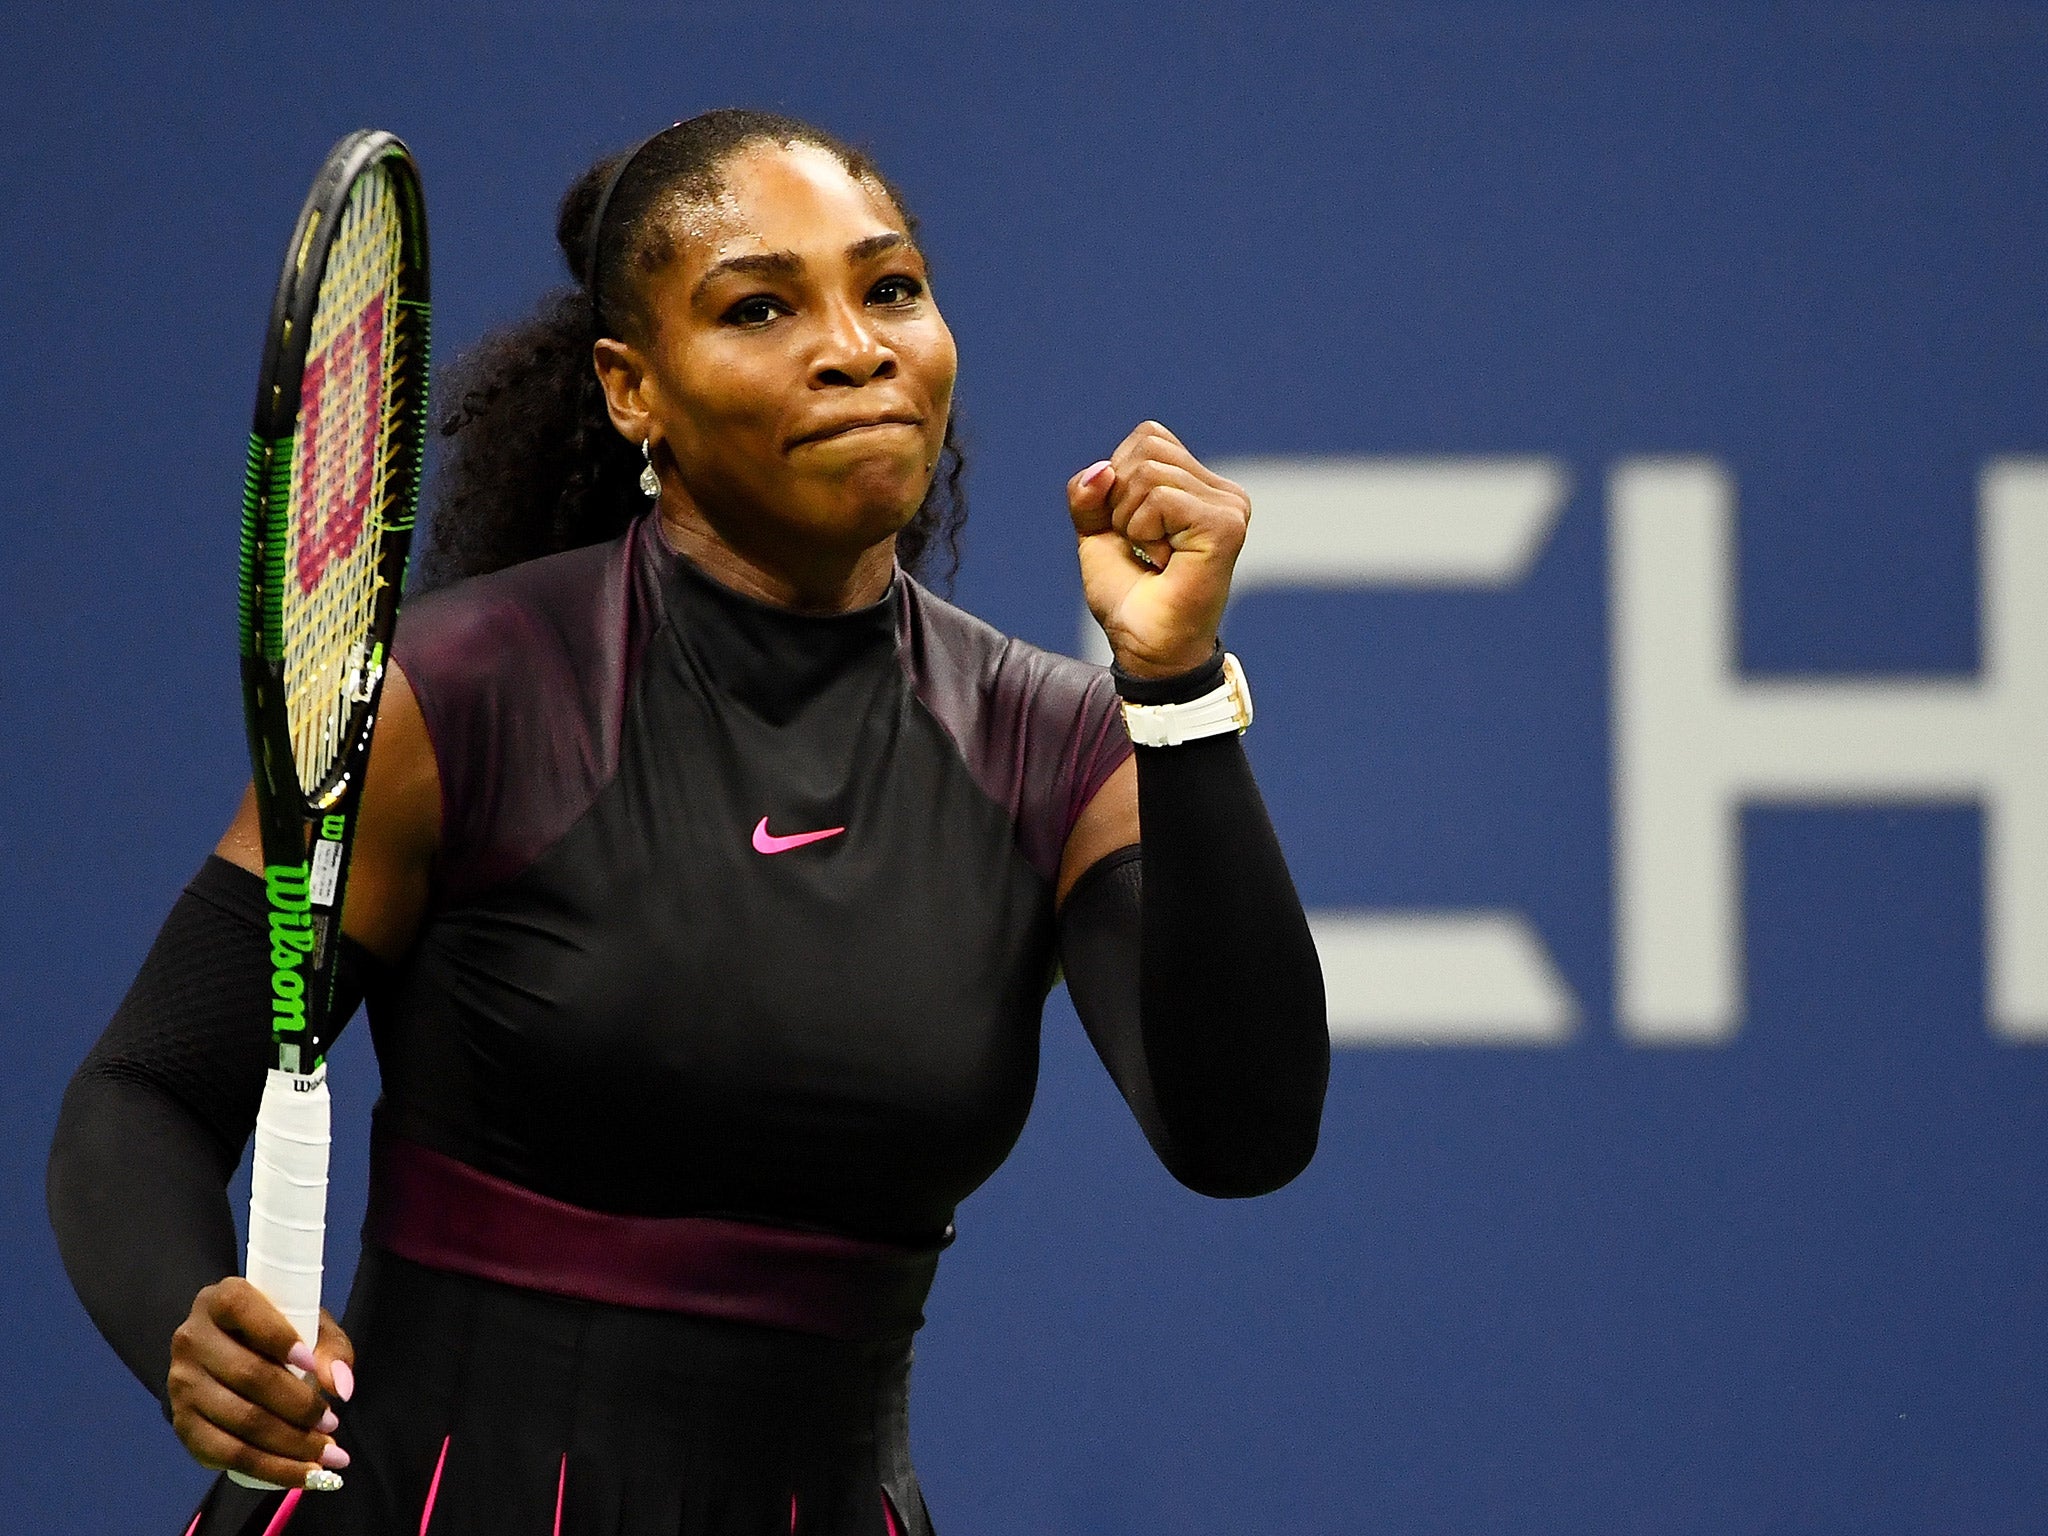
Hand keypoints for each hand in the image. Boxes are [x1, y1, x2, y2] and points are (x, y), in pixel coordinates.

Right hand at [167, 1278, 355, 1489]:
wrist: (224, 1353)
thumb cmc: (277, 1331)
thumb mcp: (309, 1323)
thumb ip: (330, 1347)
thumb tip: (340, 1387)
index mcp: (222, 1299)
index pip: (242, 1310)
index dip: (277, 1337)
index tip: (310, 1363)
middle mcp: (192, 1339)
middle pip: (247, 1375)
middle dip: (297, 1406)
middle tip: (333, 1424)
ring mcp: (181, 1384)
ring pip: (238, 1421)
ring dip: (289, 1444)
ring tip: (327, 1454)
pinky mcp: (181, 1424)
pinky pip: (224, 1455)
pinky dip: (268, 1469)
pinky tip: (302, 1474)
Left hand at [1067, 421, 1248, 677]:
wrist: (1146, 649)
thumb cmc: (1130, 597)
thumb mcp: (1097, 535)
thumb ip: (1089, 495)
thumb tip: (1099, 468)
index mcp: (1202, 486)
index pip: (1147, 438)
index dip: (1117, 480)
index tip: (1132, 531)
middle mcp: (1224, 492)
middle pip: (1146, 448)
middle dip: (1120, 501)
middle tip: (1143, 548)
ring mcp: (1229, 507)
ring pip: (1148, 472)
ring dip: (1130, 521)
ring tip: (1154, 557)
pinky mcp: (1225, 525)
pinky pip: (1159, 498)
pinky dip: (1143, 532)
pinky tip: (1164, 563)